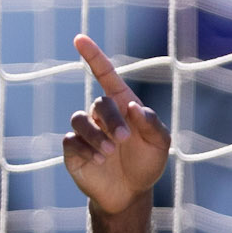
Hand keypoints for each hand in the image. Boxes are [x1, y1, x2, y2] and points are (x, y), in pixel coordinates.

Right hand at [63, 34, 170, 215]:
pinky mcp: (73, 150)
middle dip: (111, 120)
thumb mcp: (160, 144)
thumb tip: (133, 106)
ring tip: (110, 152)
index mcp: (122, 105)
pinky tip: (98, 160)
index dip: (93, 56)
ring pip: (80, 120)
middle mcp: (101, 115)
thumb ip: (152, 124)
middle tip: (124, 140)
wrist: (130, 194)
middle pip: (99, 104)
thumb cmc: (146, 163)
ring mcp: (85, 132)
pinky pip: (71, 141)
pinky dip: (85, 148)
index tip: (79, 39)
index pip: (105, 75)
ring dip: (96, 135)